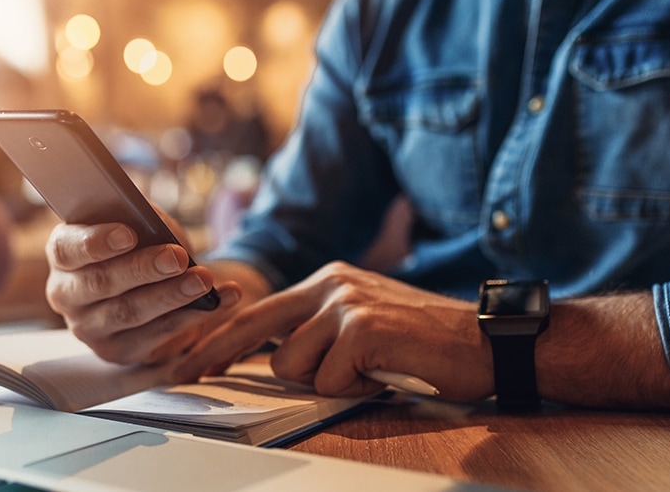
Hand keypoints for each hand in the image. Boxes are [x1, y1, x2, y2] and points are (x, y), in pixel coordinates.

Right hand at [45, 218, 240, 364]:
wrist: (148, 281)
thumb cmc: (138, 242)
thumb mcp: (136, 222)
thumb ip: (139, 219)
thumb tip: (156, 226)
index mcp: (63, 254)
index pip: (68, 249)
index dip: (96, 242)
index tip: (129, 234)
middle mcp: (66, 294)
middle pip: (101, 283)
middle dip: (142, 269)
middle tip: (177, 258)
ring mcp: (88, 327)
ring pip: (129, 312)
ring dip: (170, 296)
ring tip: (203, 280)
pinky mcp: (115, 351)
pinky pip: (154, 336)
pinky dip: (190, 316)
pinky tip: (219, 300)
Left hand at [174, 261, 492, 400]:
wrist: (486, 341)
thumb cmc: (425, 342)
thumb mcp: (363, 323)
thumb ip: (320, 330)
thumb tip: (274, 357)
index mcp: (328, 280)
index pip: (258, 309)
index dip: (218, 336)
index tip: (186, 357)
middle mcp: (331, 283)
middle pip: (253, 326)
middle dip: (215, 354)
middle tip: (184, 375)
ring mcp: (346, 304)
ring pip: (293, 365)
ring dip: (327, 381)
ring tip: (369, 371)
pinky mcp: (362, 329)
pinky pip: (329, 380)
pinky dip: (355, 390)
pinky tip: (385, 374)